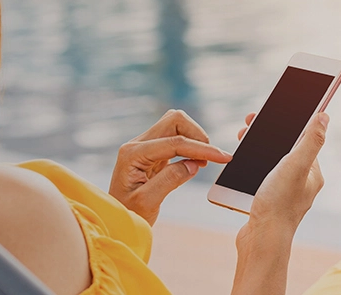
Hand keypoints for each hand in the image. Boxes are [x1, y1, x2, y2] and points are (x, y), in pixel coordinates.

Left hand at [112, 109, 231, 223]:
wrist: (117, 220)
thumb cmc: (128, 213)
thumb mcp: (147, 202)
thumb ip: (170, 180)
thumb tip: (194, 164)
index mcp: (133, 154)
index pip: (174, 142)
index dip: (202, 149)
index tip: (224, 158)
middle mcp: (137, 144)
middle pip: (174, 120)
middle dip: (198, 135)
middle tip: (210, 158)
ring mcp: (144, 146)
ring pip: (176, 124)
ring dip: (194, 138)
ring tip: (202, 161)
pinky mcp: (152, 152)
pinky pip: (175, 138)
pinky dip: (190, 146)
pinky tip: (195, 162)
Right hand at [234, 112, 328, 226]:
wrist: (261, 241)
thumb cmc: (279, 204)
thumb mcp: (296, 165)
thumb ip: (311, 140)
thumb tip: (324, 116)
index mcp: (312, 174)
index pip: (303, 140)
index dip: (286, 124)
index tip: (266, 114)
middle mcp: (301, 184)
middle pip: (284, 150)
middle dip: (266, 136)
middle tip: (247, 128)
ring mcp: (284, 194)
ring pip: (270, 164)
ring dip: (256, 150)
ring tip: (241, 141)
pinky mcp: (268, 203)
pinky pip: (259, 179)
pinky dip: (249, 169)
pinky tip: (238, 165)